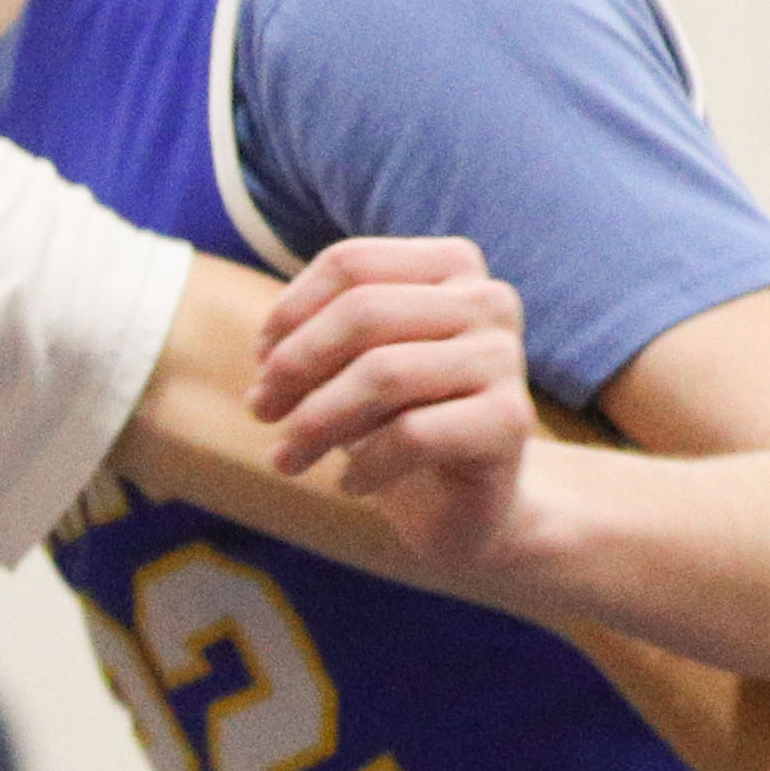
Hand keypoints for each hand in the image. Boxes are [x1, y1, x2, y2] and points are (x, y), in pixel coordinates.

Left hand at [249, 237, 537, 572]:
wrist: (467, 506)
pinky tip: (349, 485)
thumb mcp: (348, 369)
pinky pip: (412, 434)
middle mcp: (487, 300)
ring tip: (287, 459)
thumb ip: (311, 339)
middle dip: (294, 366)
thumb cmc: (397, 424)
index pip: (350, 264)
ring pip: (383, 373)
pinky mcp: (510, 420)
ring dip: (315, 422)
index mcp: (451, 266)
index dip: (289, 313)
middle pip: (363, 312)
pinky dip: (364, 465)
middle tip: (261, 411)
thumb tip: (268, 350)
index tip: (260, 361)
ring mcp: (503, 357)